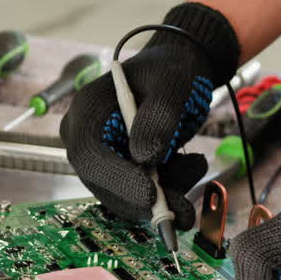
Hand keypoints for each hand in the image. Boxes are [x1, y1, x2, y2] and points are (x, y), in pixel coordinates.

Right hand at [60, 3, 239, 229]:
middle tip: (185, 208)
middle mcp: (84, 137)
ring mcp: (100, 158)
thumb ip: (160, 116)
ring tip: (195, 164)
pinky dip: (167, 191)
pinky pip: (138, 195)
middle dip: (146, 200)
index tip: (152, 195)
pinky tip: (188, 165)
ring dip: (164, 195)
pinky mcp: (118, 172)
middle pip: (103, 183)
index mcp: (88, 109)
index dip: (117, 179)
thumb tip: (146, 158)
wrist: (174, 76)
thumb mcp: (172, 83)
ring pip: (124, 196)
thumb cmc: (170, 72)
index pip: (89, 154)